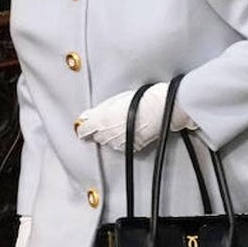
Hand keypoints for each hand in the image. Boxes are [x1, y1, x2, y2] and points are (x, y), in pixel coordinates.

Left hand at [74, 82, 194, 150]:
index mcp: (101, 120)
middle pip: (97, 136)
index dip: (84, 127)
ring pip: (110, 141)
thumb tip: (88, 115)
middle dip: (101, 129)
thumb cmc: (144, 99)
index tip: (84, 126)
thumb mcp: (117, 99)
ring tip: (125, 122)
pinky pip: (123, 145)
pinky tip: (133, 129)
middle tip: (110, 119)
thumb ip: (99, 110)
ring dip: (113, 134)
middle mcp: (108, 134)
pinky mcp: (133, 148)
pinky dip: (125, 139)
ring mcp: (120, 143)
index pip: (84, 129)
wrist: (164, 108)